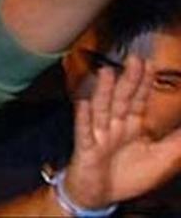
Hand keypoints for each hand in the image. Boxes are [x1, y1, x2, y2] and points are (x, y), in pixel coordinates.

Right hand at [63, 56, 180, 207]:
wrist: (99, 196)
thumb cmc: (128, 175)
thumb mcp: (161, 158)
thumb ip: (176, 141)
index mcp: (132, 126)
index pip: (139, 100)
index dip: (144, 83)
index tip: (149, 64)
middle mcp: (115, 126)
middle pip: (122, 99)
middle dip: (128, 81)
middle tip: (134, 60)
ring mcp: (99, 135)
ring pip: (102, 110)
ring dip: (103, 92)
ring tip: (106, 74)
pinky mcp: (86, 148)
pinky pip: (84, 132)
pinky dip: (83, 119)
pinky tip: (83, 104)